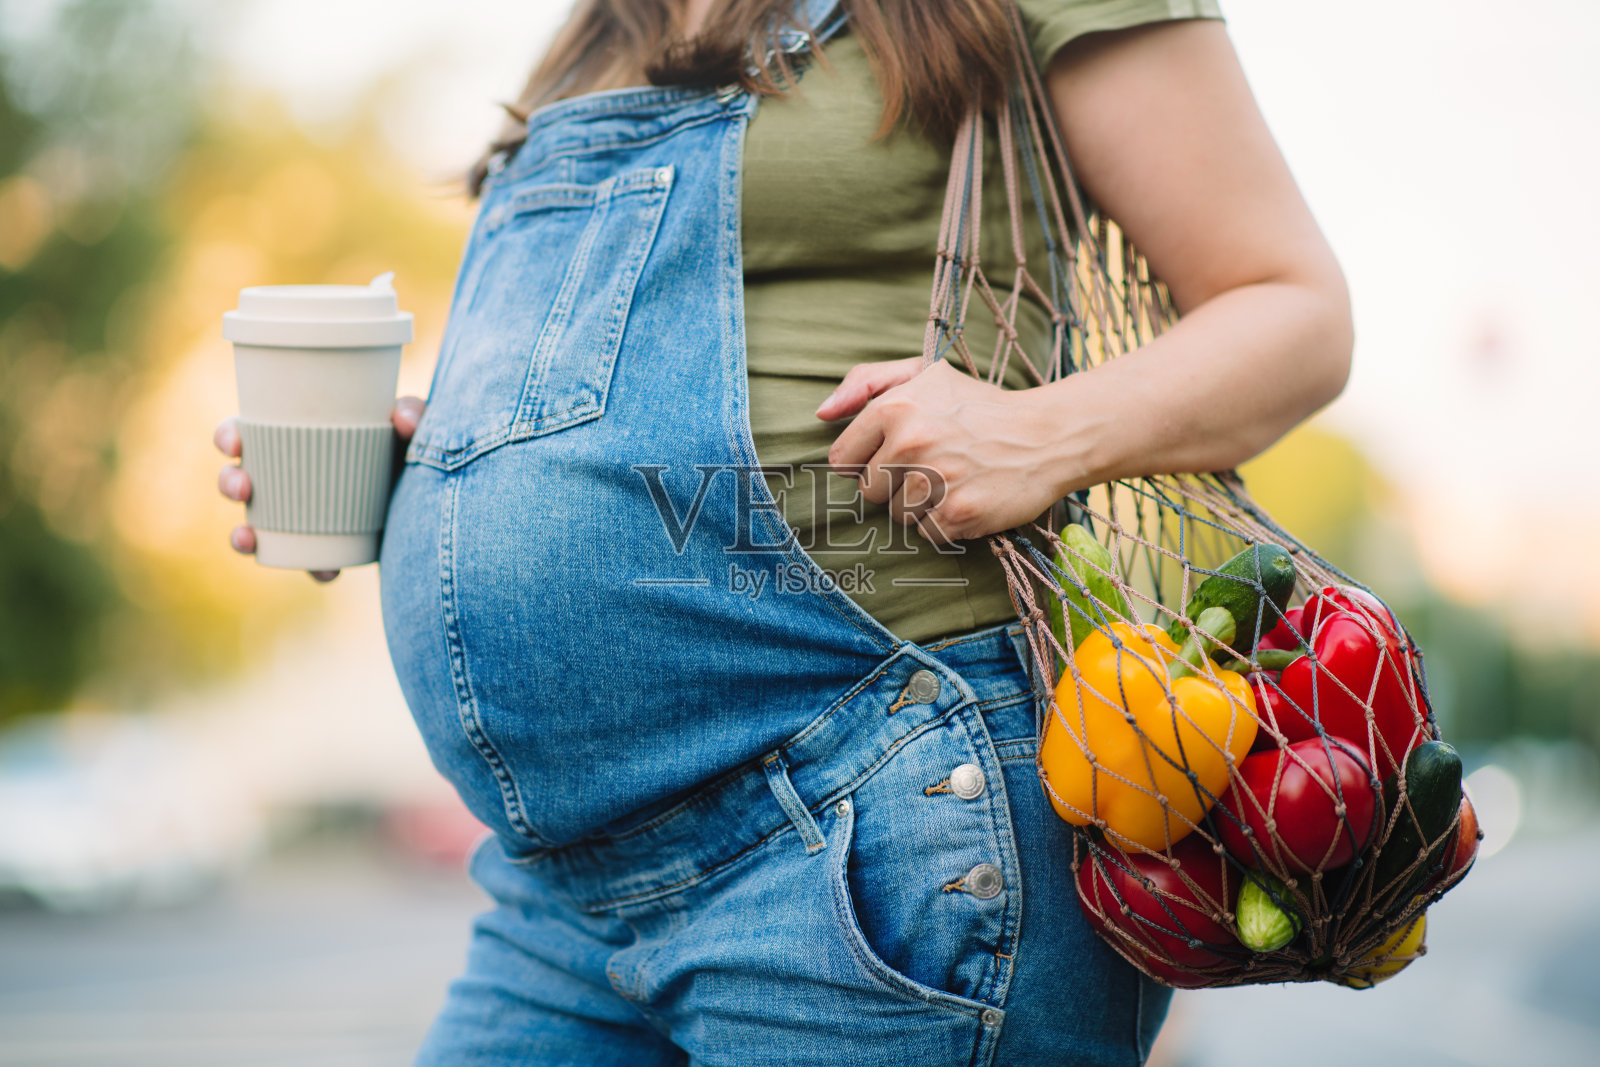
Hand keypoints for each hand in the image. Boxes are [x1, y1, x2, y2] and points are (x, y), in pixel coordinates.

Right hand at [215, 396, 425, 580]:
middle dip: (230, 483)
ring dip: (242, 534)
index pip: (249, 432)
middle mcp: (291, 478)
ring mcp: (304, 515)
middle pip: (241, 478)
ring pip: (259, 525)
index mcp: (296, 440)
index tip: (234, 442)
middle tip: (243, 487)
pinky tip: (323, 572)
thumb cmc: (409, 447)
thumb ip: (414, 412)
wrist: (434, 495)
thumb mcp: (413, 426)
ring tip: (247, 536)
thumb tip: (399, 417)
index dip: (229, 435)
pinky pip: (312, 561)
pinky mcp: (333, 544)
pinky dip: (313, 568)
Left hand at [818, 358, 1065, 544]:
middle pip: (869, 491)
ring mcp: (935, 480)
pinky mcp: (958, 514)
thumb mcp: (924, 373)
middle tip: (934, 464)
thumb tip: (822, 413)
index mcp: (895, 407)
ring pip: (897, 515)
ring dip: (921, 505)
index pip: (843, 458)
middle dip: (895, 483)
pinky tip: (968, 496)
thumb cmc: (978, 406)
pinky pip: (926, 534)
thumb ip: (866, 382)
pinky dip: (945, 523)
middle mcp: (911, 442)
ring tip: (954, 479)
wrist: (1048, 435)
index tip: (897, 453)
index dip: (868, 458)